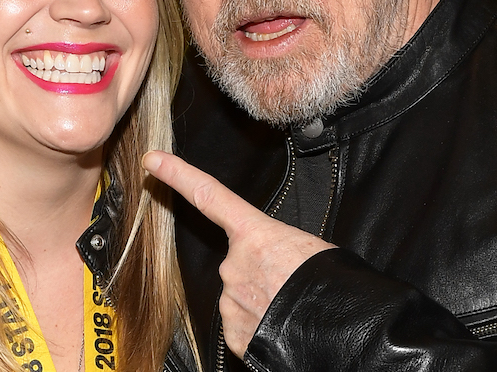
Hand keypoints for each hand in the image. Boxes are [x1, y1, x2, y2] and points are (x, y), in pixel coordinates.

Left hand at [143, 150, 333, 356]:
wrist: (343, 331)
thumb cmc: (334, 286)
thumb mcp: (311, 249)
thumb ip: (279, 248)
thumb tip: (277, 263)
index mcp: (256, 235)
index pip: (209, 197)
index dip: (177, 175)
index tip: (153, 161)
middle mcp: (234, 265)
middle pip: (237, 263)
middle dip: (259, 274)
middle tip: (291, 286)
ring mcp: (231, 300)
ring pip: (240, 297)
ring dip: (262, 302)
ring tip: (291, 309)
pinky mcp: (234, 335)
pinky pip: (242, 325)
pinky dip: (260, 327)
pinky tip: (281, 328)